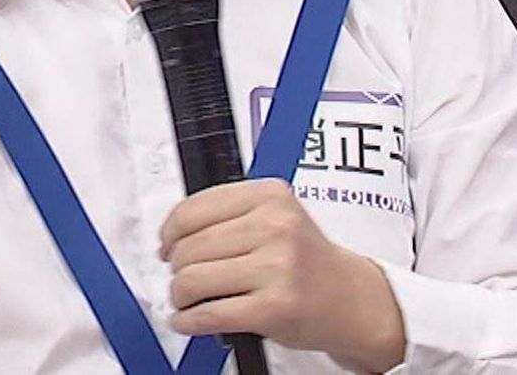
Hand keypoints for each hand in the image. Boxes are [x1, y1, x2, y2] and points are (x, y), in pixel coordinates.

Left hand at [159, 179, 406, 371]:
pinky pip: (209, 314)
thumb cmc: (307, 259)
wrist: (351, 298)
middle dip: (176, 267)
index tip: (166, 244)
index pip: (194, 208)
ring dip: (179, 295)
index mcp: (270, 196)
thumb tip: (172, 232)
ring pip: (193, 280)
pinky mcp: (272, 308)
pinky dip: (188, 321)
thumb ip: (230, 214)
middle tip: (182, 277)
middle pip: (190, 246)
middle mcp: (274, 226)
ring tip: (186, 299)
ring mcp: (275, 268)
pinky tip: (189, 320)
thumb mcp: (277, 216)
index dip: (170, 231)